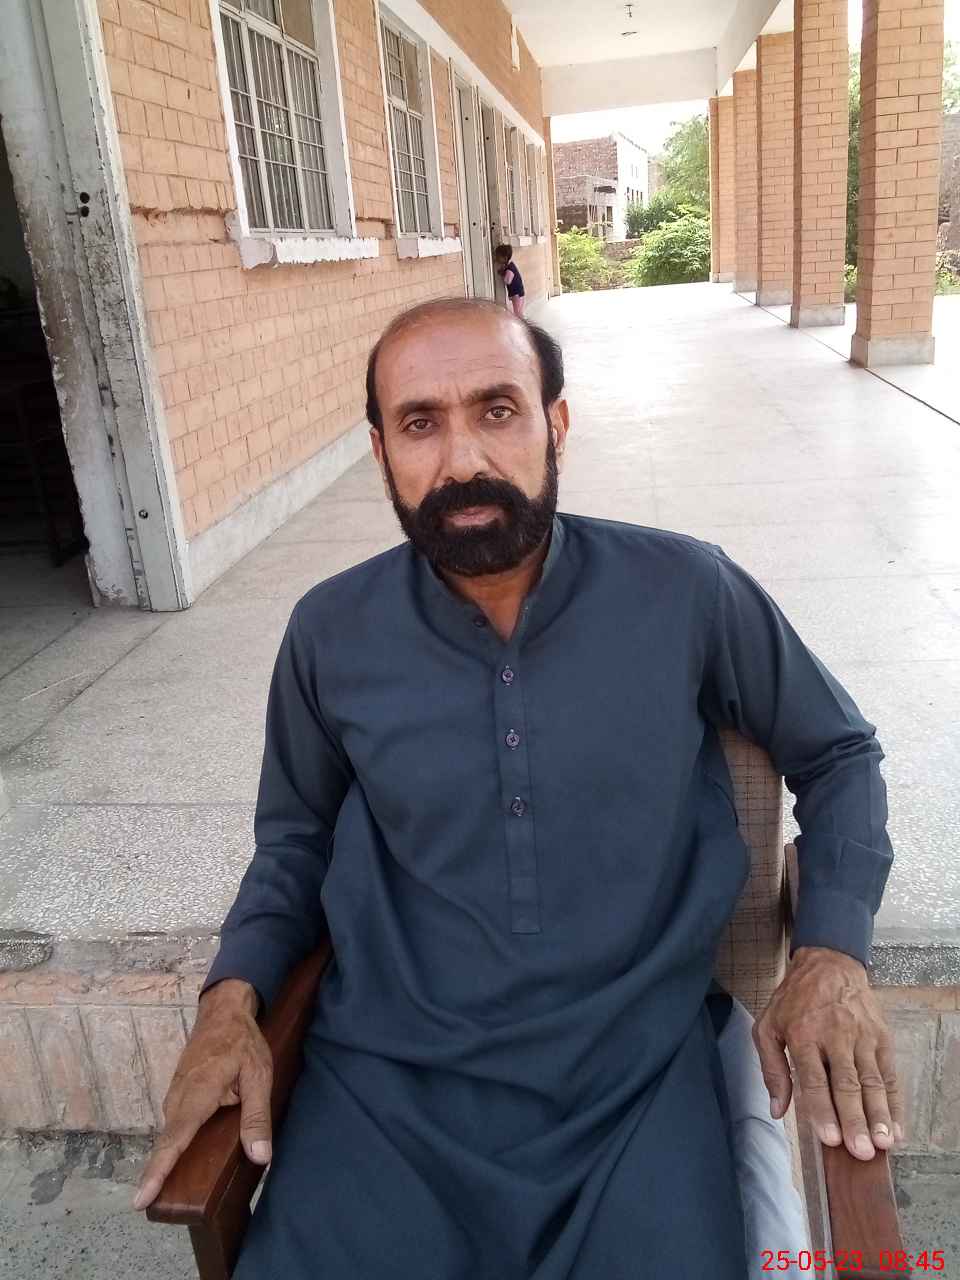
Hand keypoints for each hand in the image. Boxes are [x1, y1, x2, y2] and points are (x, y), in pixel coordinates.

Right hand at [133, 979, 272, 1209]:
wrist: (223, 1010)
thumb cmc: (243, 1043)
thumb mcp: (259, 1076)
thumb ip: (257, 1117)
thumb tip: (260, 1156)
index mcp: (199, 1093)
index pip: (175, 1139)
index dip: (158, 1170)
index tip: (140, 1199)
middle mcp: (179, 1096)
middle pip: (166, 1141)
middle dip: (156, 1174)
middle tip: (147, 1204)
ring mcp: (174, 1093)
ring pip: (169, 1133)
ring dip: (164, 1159)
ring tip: (157, 1191)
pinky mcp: (176, 1093)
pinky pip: (173, 1123)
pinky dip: (172, 1142)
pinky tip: (176, 1159)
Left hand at [752, 946, 903, 1160]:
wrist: (829, 964)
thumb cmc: (794, 1001)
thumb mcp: (768, 1026)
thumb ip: (772, 1069)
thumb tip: (776, 1110)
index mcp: (803, 1034)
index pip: (813, 1079)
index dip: (822, 1110)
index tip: (830, 1138)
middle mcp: (835, 1035)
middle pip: (846, 1083)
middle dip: (854, 1120)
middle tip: (860, 1150)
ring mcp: (861, 1036)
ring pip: (872, 1081)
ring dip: (878, 1115)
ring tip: (881, 1143)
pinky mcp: (881, 1037)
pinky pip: (888, 1074)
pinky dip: (894, 1102)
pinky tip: (896, 1126)